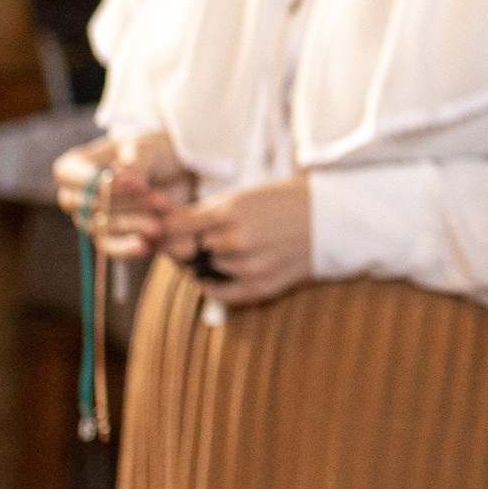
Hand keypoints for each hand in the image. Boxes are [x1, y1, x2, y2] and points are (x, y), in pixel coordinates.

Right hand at [55, 129, 192, 256]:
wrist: (173, 173)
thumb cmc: (151, 153)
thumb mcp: (147, 149)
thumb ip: (135, 162)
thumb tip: (126, 177)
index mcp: (76, 166)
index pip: (68, 175)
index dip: (97, 181)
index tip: (137, 183)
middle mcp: (76, 195)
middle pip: (87, 204)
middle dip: (125, 203)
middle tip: (160, 202)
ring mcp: (88, 218)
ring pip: (101, 226)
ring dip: (132, 224)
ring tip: (160, 223)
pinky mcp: (106, 237)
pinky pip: (108, 247)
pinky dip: (125, 248)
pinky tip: (145, 246)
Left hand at [158, 177, 312, 305]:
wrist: (333, 221)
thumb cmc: (287, 201)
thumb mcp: (245, 194)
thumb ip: (206, 210)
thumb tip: (166, 221)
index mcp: (231, 211)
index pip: (174, 225)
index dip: (158, 226)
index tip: (154, 224)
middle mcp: (236, 241)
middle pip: (180, 250)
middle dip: (171, 244)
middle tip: (168, 239)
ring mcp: (248, 267)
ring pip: (198, 270)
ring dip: (192, 262)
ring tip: (199, 251)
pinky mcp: (260, 287)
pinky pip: (218, 294)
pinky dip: (207, 285)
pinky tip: (207, 274)